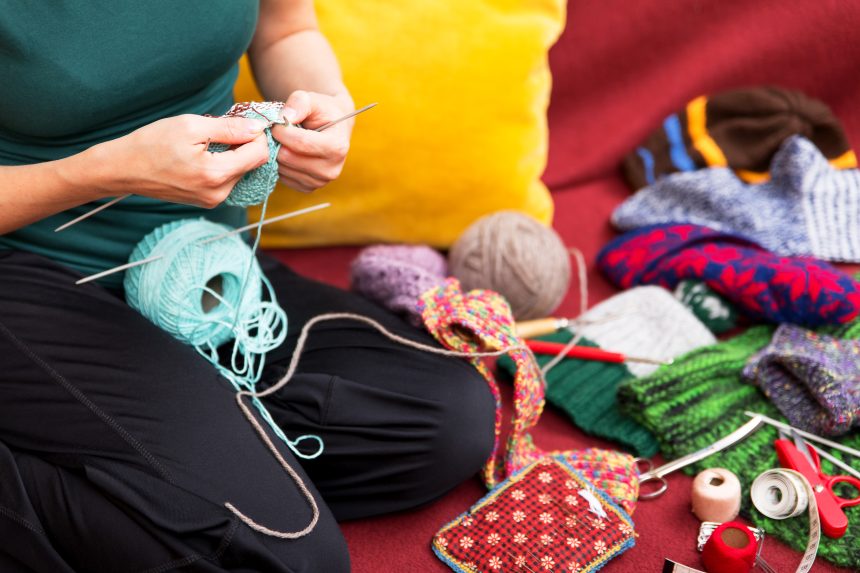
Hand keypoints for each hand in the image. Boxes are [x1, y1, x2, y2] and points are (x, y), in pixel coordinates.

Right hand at [91, 114, 270, 207]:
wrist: (123, 169)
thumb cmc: (151, 144)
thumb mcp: (190, 127)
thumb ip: (229, 128)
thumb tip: (257, 128)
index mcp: (216, 174)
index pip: (258, 154)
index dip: (257, 135)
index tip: (245, 121)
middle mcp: (219, 193)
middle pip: (251, 164)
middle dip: (244, 143)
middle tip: (224, 127)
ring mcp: (213, 200)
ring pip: (240, 171)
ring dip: (233, 153)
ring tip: (209, 141)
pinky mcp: (207, 201)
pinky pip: (227, 179)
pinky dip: (223, 164)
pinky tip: (204, 154)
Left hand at [271, 90, 353, 192]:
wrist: (332, 128)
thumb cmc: (322, 112)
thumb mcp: (313, 100)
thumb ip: (299, 102)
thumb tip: (283, 118)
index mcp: (337, 147)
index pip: (300, 143)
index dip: (282, 130)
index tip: (277, 121)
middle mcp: (331, 170)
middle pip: (288, 158)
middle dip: (277, 141)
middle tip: (277, 130)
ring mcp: (319, 182)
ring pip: (282, 168)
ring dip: (276, 152)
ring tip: (283, 140)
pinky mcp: (307, 188)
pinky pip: (282, 177)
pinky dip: (279, 164)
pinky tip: (287, 151)